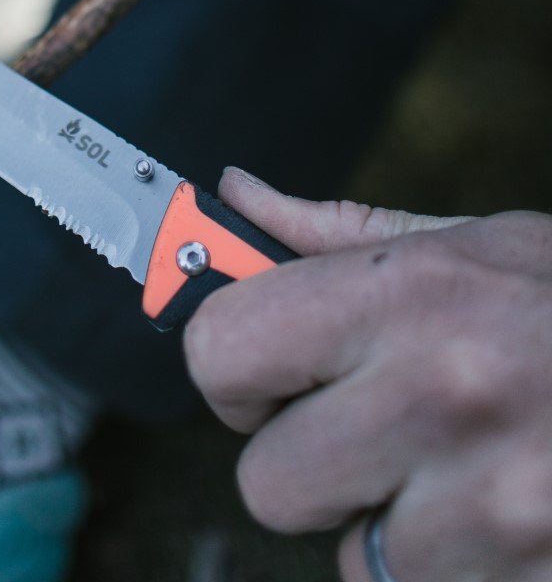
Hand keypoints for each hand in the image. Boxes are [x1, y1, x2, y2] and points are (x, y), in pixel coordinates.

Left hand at [185, 167, 551, 580]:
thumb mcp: (469, 245)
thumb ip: (333, 233)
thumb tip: (235, 196)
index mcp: (406, 296)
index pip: (220, 351)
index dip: (233, 370)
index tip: (265, 374)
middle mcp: (445, 394)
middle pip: (268, 482)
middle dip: (313, 464)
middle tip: (382, 429)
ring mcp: (501, 507)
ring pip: (354, 561)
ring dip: (398, 528)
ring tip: (470, 469)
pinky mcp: (534, 580)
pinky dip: (458, 574)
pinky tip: (509, 518)